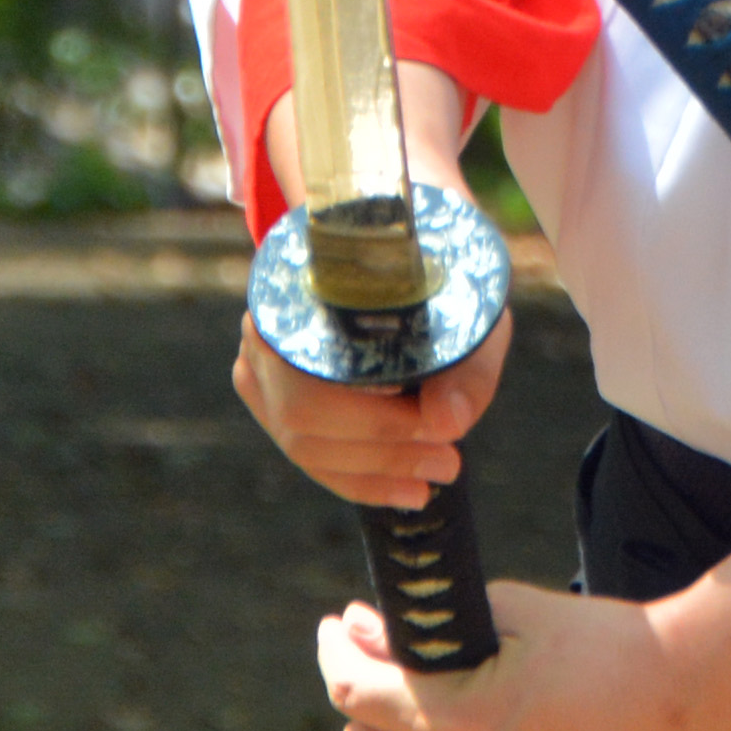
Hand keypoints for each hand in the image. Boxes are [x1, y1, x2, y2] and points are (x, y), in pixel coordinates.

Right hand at [230, 68, 490, 513]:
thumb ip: (466, 366)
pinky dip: (357, 479)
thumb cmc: (436, 272)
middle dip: (381, 453)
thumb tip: (447, 424)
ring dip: (373, 473)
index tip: (440, 429)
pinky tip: (405, 489)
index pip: (314, 376)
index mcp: (298, 287)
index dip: (375, 419)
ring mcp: (260, 364)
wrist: (399, 241)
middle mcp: (264, 325)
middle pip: (301, 417)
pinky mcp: (272, 396)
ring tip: (436, 477)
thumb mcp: (470, 307)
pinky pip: (306, 452)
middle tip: (450, 462)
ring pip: (300, 442)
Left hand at [315, 582, 730, 730]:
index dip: (335, 649)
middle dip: (359, 689)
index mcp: (459, 720)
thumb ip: (428, 627)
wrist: (693, 699)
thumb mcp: (513, 612)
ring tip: (401, 703)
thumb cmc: (608, 643)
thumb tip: (362, 626)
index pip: (353, 691)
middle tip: (376, 652)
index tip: (338, 625)